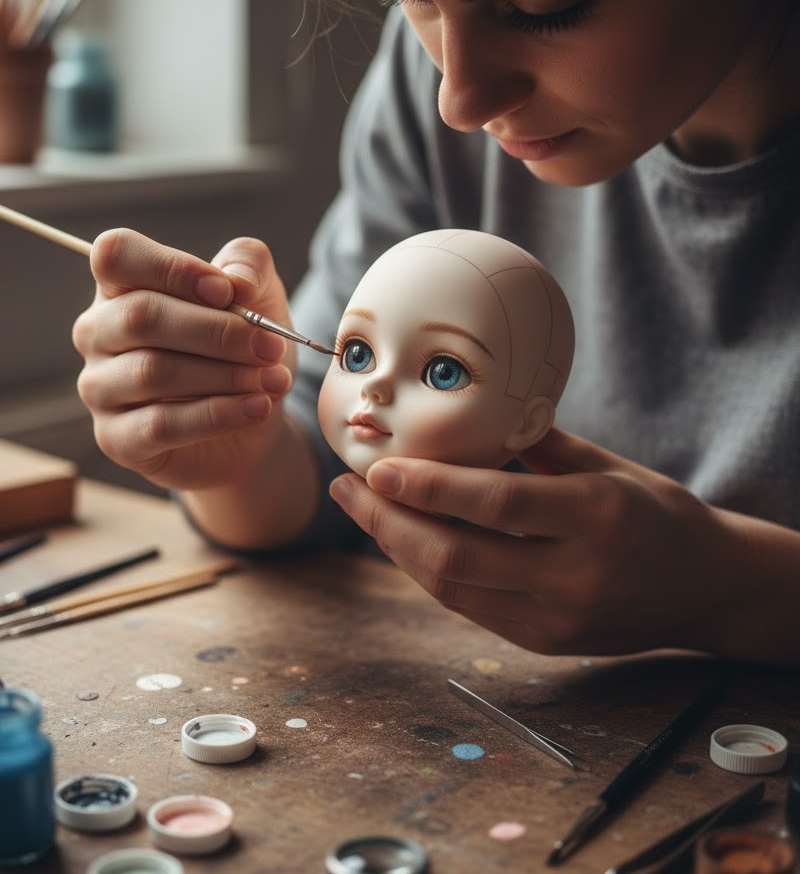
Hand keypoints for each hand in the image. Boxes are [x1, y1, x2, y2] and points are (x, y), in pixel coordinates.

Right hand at [72, 227, 294, 490]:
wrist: (253, 416)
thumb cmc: (241, 346)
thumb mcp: (258, 294)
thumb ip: (248, 265)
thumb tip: (236, 280)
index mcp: (121, 285)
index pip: (115, 255)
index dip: (172, 268)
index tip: (226, 292)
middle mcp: (98, 332)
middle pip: (141, 316)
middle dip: (218, 331)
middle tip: (271, 346)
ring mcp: (99, 387)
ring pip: (153, 371)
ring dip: (225, 375)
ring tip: (273, 380)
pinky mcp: (115, 438)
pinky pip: (160, 425)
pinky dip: (218, 415)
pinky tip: (258, 408)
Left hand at [328, 428, 739, 656]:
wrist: (706, 588)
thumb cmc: (657, 512)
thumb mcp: (607, 464)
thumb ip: (534, 443)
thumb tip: (463, 413)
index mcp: (596, 515)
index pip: (494, 503)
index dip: (426, 486)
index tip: (375, 467)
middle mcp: (575, 573)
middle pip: (454, 556)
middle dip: (386, 523)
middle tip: (348, 489)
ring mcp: (557, 617)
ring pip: (450, 588)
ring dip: (395, 549)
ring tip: (364, 512)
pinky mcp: (543, 642)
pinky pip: (466, 605)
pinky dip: (426, 572)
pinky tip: (403, 540)